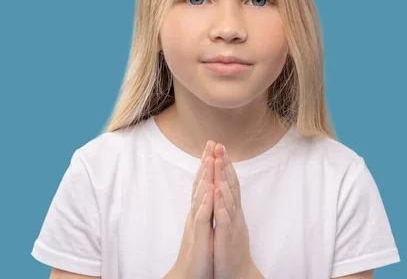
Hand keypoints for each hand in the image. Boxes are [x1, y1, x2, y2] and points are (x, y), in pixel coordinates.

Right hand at [167, 141, 215, 278]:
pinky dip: (205, 203)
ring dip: (204, 178)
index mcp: (200, 209)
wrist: (190, 274)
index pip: (204, 182)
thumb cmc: (200, 250)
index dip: (208, 164)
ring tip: (209, 160)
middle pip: (200, 183)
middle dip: (206, 163)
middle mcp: (196, 212)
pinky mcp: (198, 236)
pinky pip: (202, 217)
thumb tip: (209, 190)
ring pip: (200, 196)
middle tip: (211, 143)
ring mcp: (196, 223)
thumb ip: (205, 207)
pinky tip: (209, 191)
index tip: (214, 146)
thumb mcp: (204, 224)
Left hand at [212, 143, 261, 278]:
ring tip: (219, 161)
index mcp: (232, 210)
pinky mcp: (226, 235)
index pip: (229, 183)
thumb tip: (223, 191)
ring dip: (223, 178)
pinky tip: (217, 190)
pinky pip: (223, 216)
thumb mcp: (228, 224)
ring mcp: (231, 223)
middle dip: (224, 164)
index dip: (225, 165)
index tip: (219, 148)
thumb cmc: (230, 249)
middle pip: (230, 184)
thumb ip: (227, 207)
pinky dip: (221, 202)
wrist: (237, 273)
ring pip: (228, 196)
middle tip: (219, 145)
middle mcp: (234, 213)